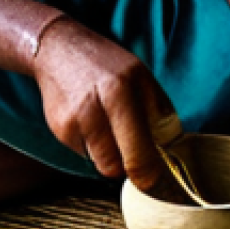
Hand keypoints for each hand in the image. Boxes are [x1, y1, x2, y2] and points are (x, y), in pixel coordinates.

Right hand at [32, 16, 171, 190]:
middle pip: (115, 168)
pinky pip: (84, 152)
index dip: (149, 175)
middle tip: (133, 150)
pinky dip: (92, 144)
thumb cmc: (105, 63)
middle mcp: (92, 110)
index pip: (137, 155)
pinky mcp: (58, 130)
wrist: (57, 49)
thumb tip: (171, 148)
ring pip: (99, 163)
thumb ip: (159, 111)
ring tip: (108, 124)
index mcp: (119, 93)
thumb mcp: (140, 75)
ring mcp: (71, 122)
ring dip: (109, 154)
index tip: (155, 179)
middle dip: (127, 165)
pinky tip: (89, 119)